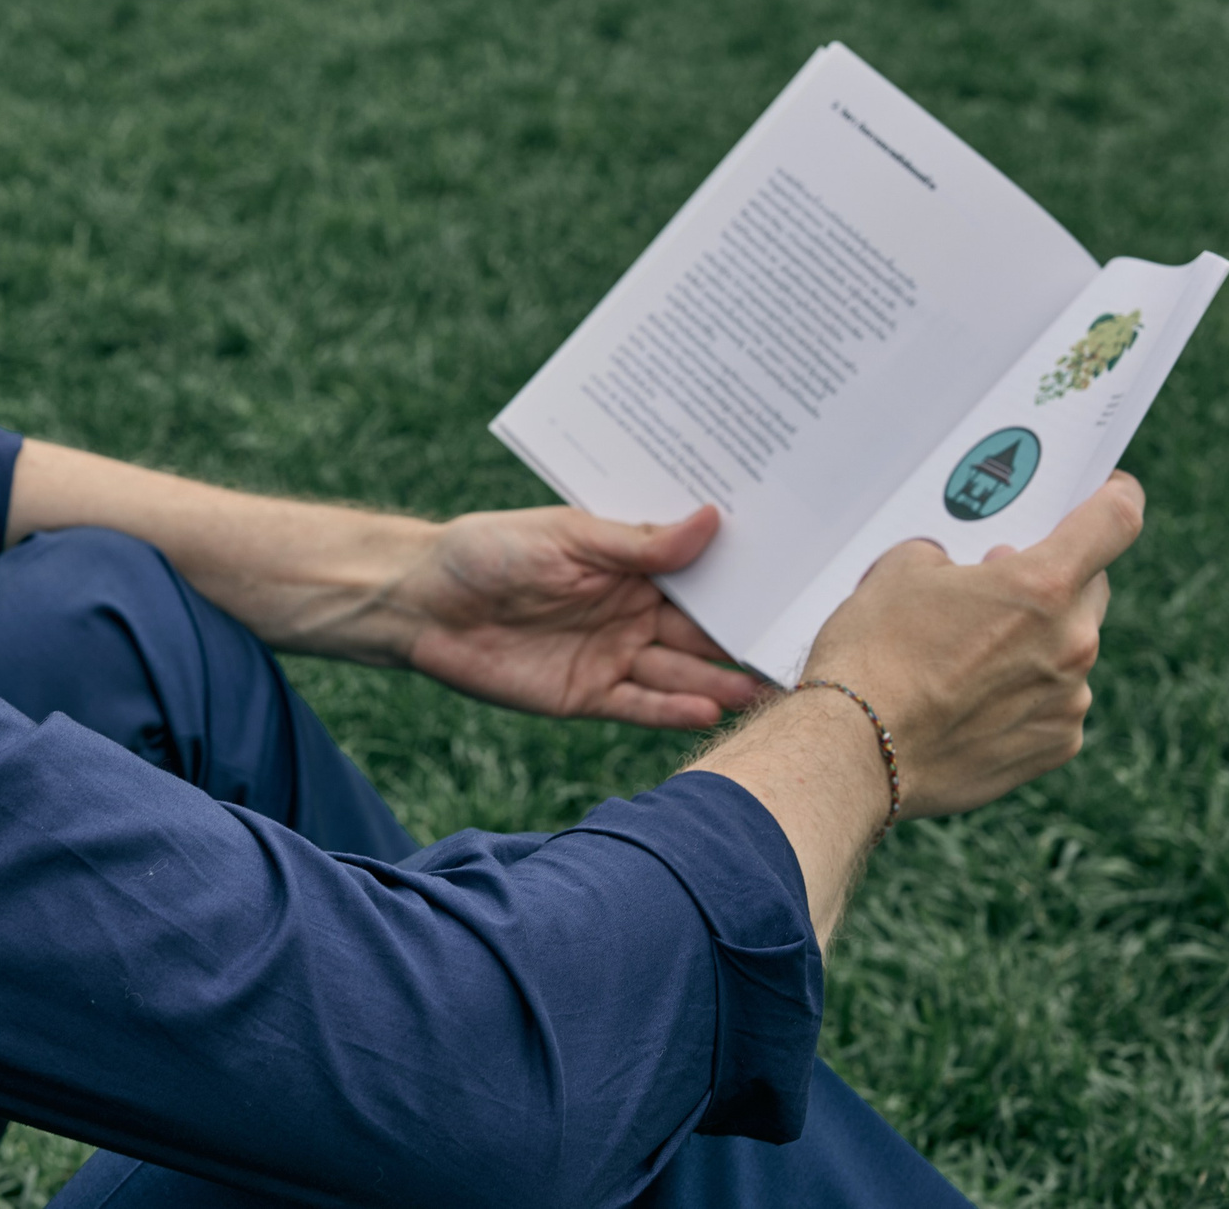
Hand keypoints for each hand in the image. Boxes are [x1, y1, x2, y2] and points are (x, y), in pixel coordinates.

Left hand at [374, 505, 766, 728]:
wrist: (420, 603)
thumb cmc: (488, 551)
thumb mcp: (566, 536)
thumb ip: (639, 543)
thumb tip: (713, 518)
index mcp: (631, 566)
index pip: (702, 578)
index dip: (746, 583)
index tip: (802, 583)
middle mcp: (631, 612)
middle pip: (702, 632)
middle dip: (749, 639)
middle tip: (807, 647)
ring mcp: (611, 656)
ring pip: (681, 673)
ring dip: (723, 682)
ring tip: (770, 688)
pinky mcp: (585, 696)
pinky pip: (640, 706)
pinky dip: (673, 710)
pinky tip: (711, 710)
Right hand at [803, 473, 1143, 819]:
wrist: (854, 749)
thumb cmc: (872, 653)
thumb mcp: (899, 571)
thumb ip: (951, 557)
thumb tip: (967, 572)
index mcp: (1042, 585)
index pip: (1116, 519)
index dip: (1115, 496)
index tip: (1107, 491)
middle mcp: (1073, 642)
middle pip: (1088, 590)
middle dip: (1051, 581)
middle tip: (998, 584)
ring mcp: (1070, 699)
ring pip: (1068, 650)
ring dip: (1032, 643)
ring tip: (964, 656)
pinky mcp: (1057, 746)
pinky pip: (1054, 703)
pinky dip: (1022, 695)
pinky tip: (969, 701)